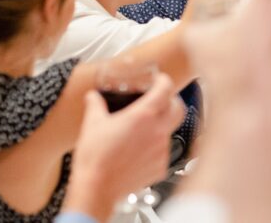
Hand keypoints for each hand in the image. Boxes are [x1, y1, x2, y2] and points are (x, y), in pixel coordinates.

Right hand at [63, 74, 184, 220]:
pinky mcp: (161, 166)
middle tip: (160, 99)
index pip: (166, 88)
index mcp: (144, 116)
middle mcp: (158, 131)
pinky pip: (164, 150)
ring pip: (171, 130)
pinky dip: (156, 146)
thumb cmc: (95, 159)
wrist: (97, 189)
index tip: (159, 80)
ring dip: (161, 125)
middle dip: (171, 100)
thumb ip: (95, 105)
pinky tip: (141, 148)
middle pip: (178, 107)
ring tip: (144, 128)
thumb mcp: (92, 124)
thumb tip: (92, 97)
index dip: (164, 80)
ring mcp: (162, 150)